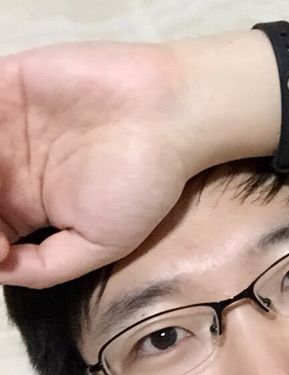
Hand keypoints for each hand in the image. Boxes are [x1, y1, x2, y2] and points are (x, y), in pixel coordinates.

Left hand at [0, 41, 190, 287]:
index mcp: (28, 206)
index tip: (4, 249)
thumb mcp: (102, 245)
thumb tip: (0, 272)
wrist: (168, 117)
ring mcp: (2, 126)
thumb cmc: (140, 183)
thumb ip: (49, 266)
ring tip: (3, 176)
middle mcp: (9, 168)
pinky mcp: (4, 85)